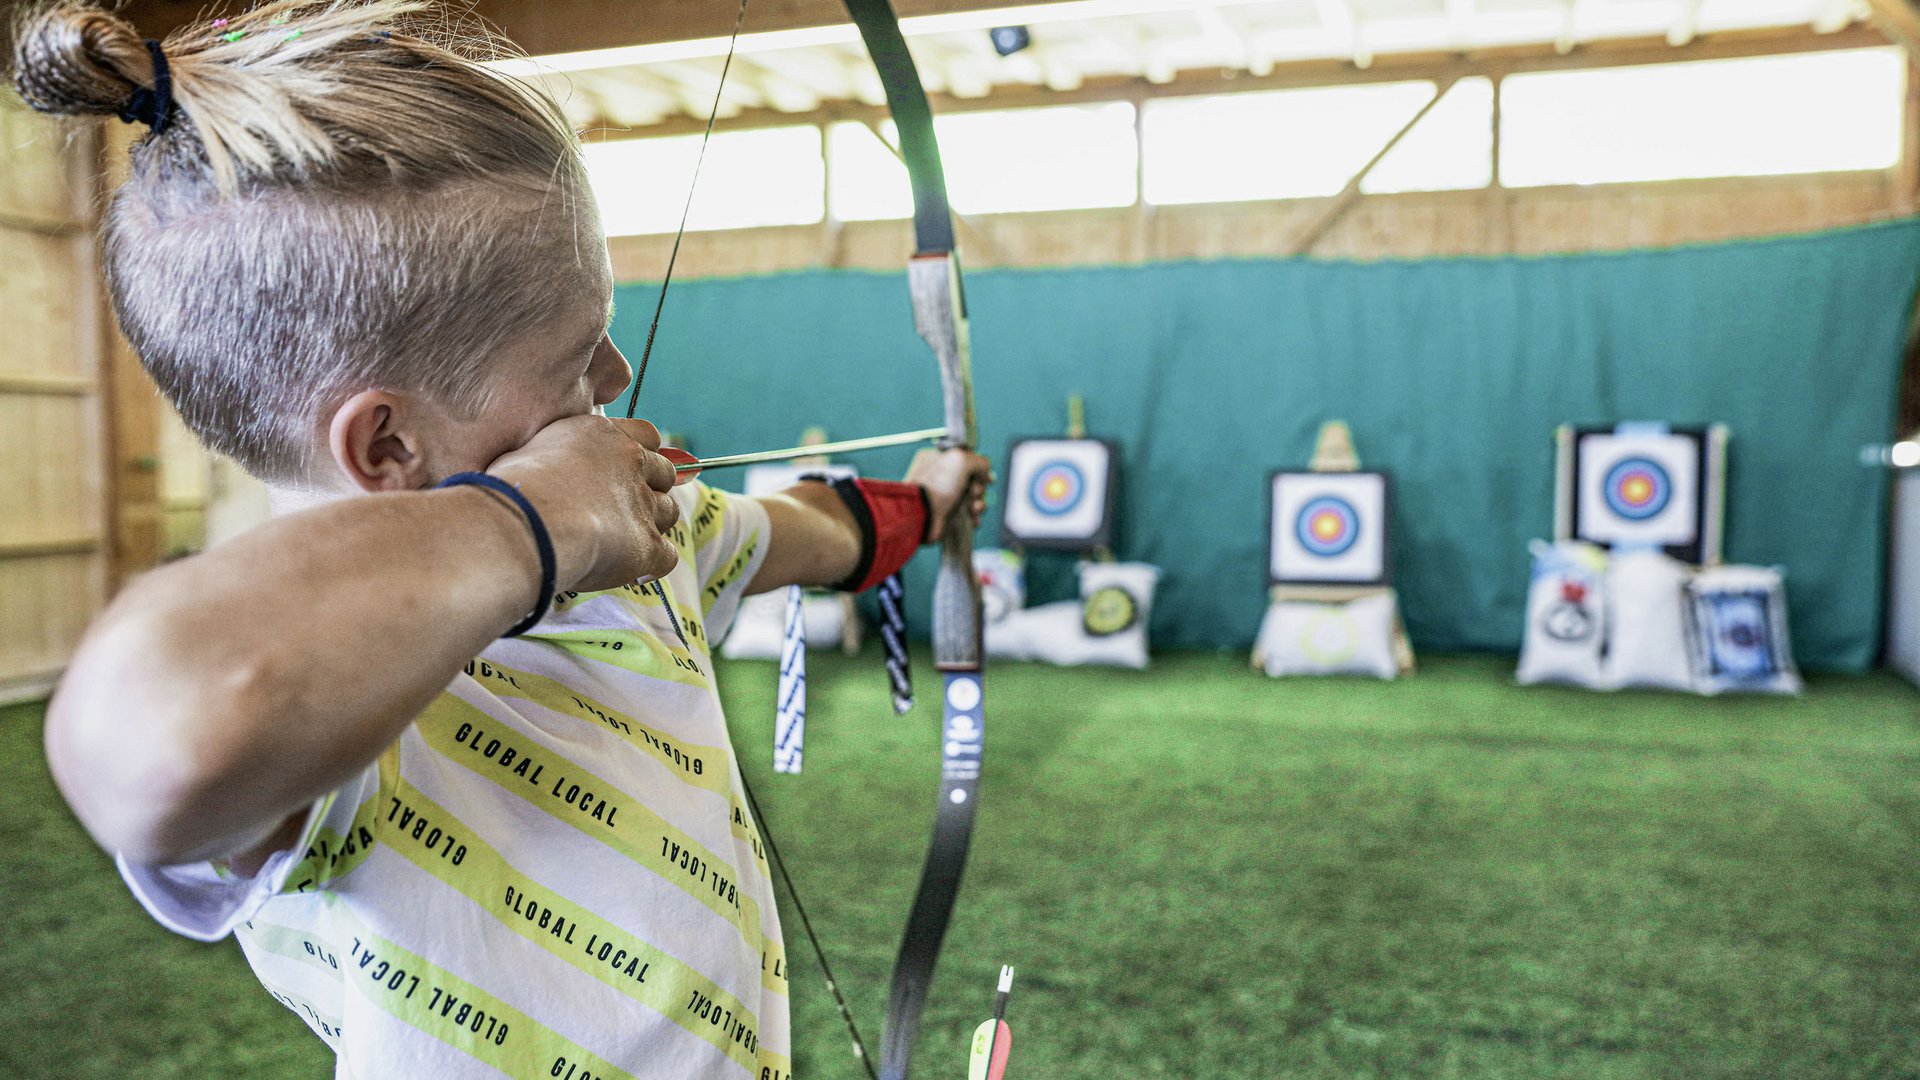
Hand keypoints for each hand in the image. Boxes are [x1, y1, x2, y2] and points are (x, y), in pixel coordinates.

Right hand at [487, 416, 680, 592]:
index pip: (646, 435)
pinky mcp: (648, 544)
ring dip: (651, 527)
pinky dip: (652, 565)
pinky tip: (631, 572)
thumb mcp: (529, 452)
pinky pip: (666, 555)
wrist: (525, 525)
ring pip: (669, 513)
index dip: (642, 456)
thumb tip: (547, 469)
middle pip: (665, 474)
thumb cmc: (513, 490)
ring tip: (620, 543)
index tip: (626, 473)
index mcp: (603, 435)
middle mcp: (631, 463)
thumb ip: (553, 455)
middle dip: (650, 492)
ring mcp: (643, 503)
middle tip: (622, 512)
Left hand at [906, 447, 993, 542]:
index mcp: (938, 458)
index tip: (987, 477)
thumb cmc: (938, 484)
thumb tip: (986, 471)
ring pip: (971, 498)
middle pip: (972, 480)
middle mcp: (940, 476)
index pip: (966, 459)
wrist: (921, 513)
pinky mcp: (945, 514)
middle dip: (980, 488)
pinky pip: (966, 514)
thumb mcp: (960, 459)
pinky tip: (973, 519)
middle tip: (974, 493)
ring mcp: (942, 496)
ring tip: (975, 508)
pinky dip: (973, 516)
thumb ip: (979, 460)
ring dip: (979, 503)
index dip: (979, 468)